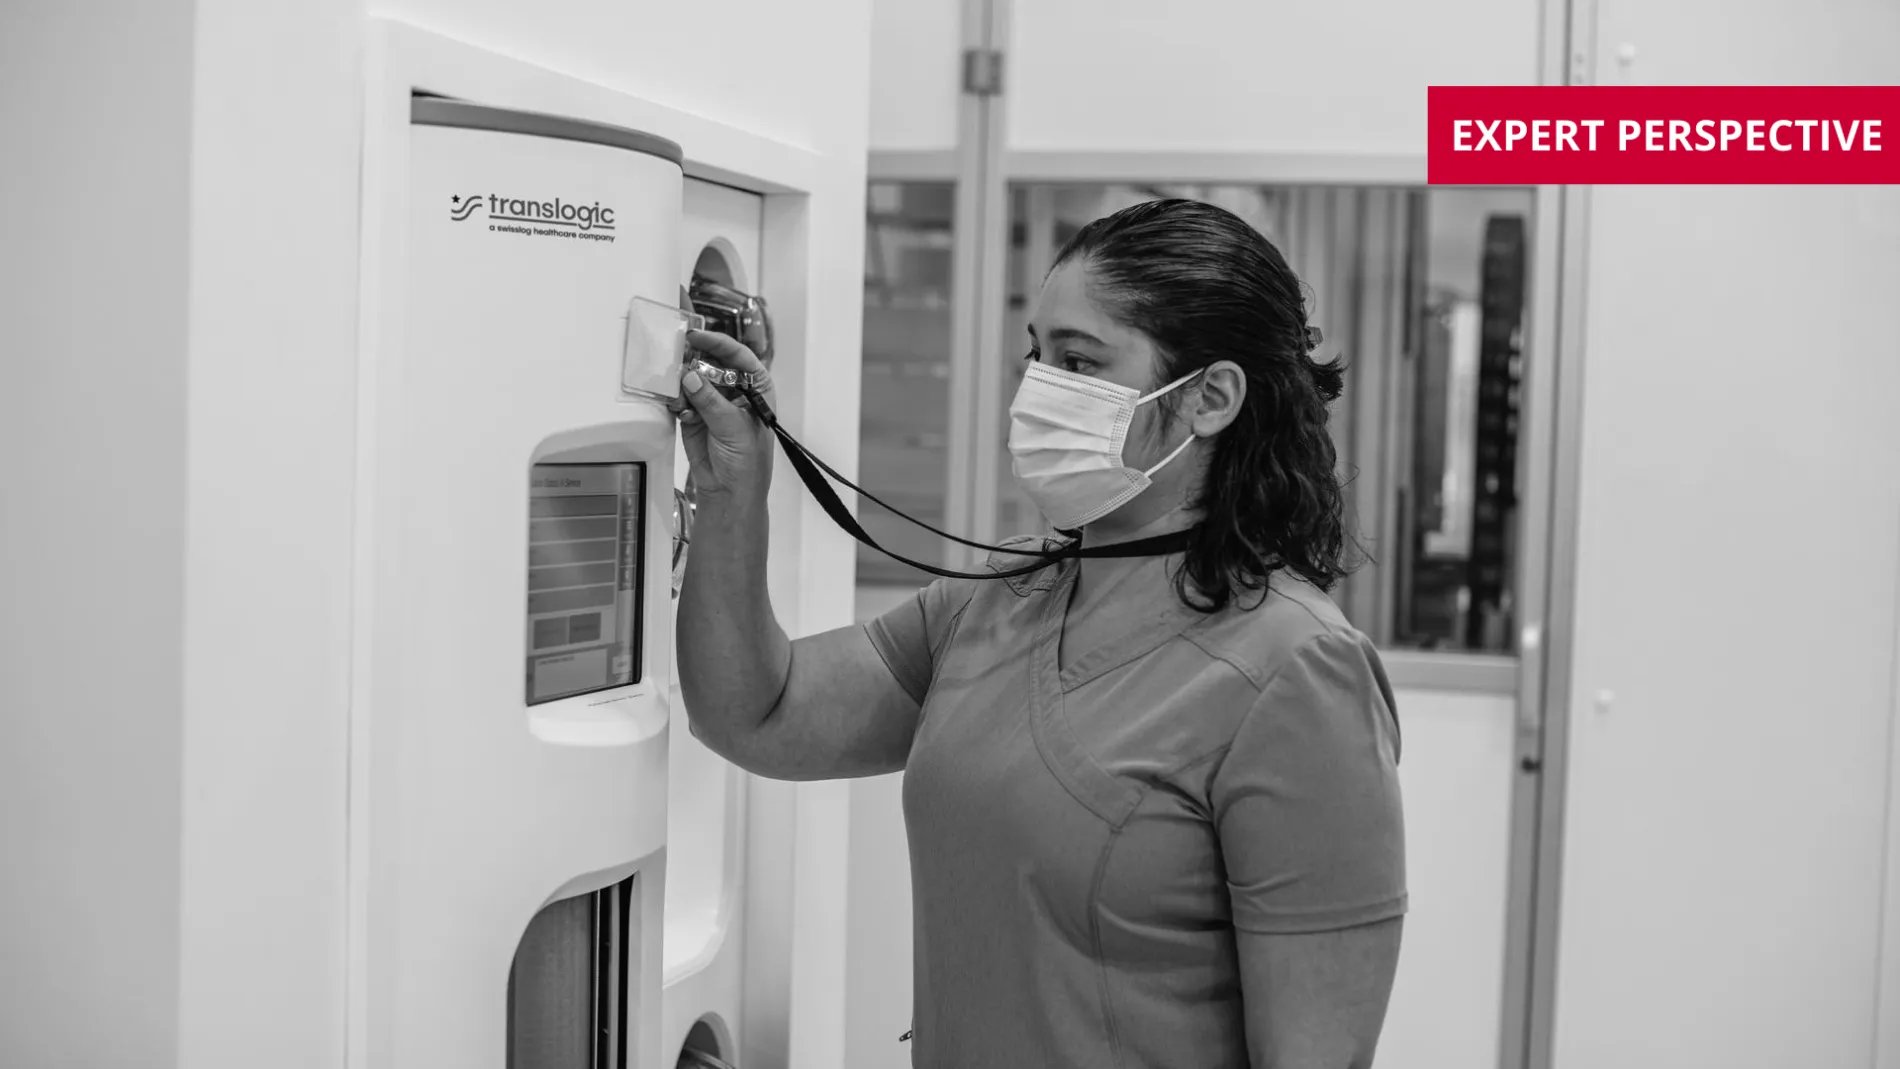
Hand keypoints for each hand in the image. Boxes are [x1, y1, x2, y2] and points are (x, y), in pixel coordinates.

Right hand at [677, 329, 776, 499]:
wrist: (729, 492)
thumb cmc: (748, 463)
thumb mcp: (733, 428)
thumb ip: (711, 402)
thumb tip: (691, 377)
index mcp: (756, 387)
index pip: (738, 356)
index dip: (718, 343)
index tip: (697, 337)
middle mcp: (734, 390)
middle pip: (711, 363)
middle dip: (694, 361)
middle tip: (677, 359)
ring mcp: (713, 401)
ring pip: (693, 378)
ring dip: (683, 383)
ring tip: (679, 394)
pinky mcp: (694, 414)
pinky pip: (681, 398)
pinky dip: (677, 401)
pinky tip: (682, 411)